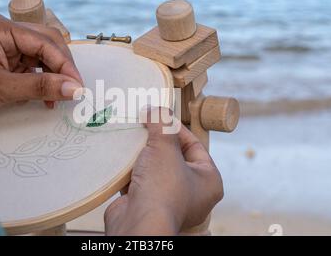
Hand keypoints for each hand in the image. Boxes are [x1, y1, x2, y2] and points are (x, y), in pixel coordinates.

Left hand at [0, 13, 82, 130]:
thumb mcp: (0, 88)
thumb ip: (40, 88)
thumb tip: (74, 88)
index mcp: (0, 28)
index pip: (44, 42)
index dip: (64, 64)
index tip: (77, 85)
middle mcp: (4, 34)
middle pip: (47, 46)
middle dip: (61, 68)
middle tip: (73, 89)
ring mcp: (5, 50)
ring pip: (42, 60)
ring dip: (52, 78)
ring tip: (57, 98)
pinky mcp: (5, 65)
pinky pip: (32, 71)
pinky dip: (41, 84)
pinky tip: (44, 99)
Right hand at [104, 108, 223, 234]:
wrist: (137, 223)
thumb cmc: (162, 188)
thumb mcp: (165, 146)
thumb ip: (162, 124)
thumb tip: (156, 108)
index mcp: (208, 180)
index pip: (194, 145)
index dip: (176, 128)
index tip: (158, 116)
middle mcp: (192, 193)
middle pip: (174, 156)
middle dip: (156, 140)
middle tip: (144, 124)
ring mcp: (169, 200)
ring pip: (155, 168)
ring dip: (142, 154)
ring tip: (131, 137)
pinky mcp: (148, 204)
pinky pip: (141, 180)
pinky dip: (131, 170)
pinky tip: (122, 156)